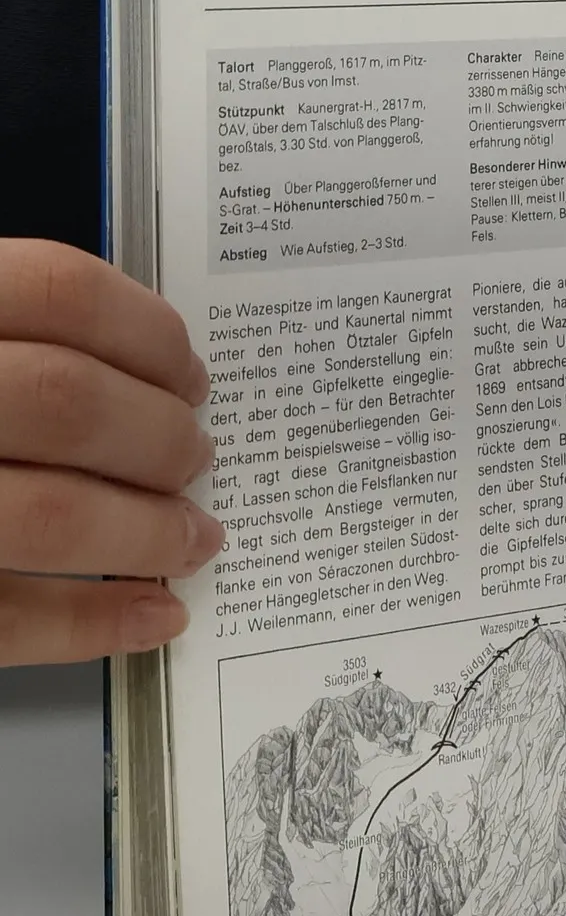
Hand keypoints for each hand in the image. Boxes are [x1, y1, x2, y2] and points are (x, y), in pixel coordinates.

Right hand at [0, 240, 220, 665]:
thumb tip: (137, 371)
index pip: (54, 290)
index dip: (146, 333)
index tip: (189, 371)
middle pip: (68, 405)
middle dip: (159, 440)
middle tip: (195, 458)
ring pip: (51, 518)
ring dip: (147, 533)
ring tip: (193, 537)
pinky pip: (3, 618)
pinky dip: (96, 624)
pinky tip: (153, 615)